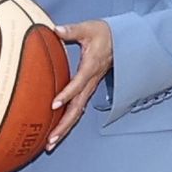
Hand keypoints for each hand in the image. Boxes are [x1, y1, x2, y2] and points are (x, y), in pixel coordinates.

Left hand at [47, 20, 112, 148]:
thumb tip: (55, 29)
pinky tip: (58, 131)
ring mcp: (90, 88)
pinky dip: (68, 121)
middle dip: (64, 124)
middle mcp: (91, 82)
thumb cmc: (104, 34)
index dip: (67, 94)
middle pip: (78, 108)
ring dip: (65, 128)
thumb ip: (71, 30)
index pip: (78, 83)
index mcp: (90, 67)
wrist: (121, 41)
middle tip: (50, 139)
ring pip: (78, 112)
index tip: (53, 104)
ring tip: (50, 143)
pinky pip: (78, 108)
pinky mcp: (88, 90)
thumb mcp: (88, 28)